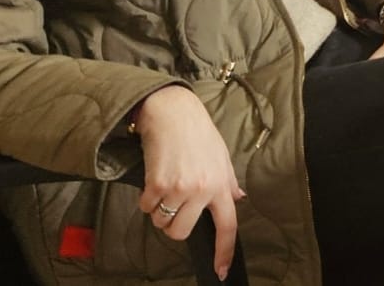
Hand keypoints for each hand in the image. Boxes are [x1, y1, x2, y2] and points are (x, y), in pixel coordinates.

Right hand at [133, 85, 243, 280]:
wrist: (173, 113)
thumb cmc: (198, 133)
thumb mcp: (221, 156)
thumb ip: (228, 182)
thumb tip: (237, 200)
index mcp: (221, 185)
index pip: (227, 225)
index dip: (224, 251)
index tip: (220, 270)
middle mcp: (202, 190)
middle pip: (182, 233)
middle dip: (173, 226)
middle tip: (173, 206)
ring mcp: (180, 188)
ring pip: (161, 222)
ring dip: (158, 211)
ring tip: (165, 186)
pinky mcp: (157, 184)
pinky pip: (145, 208)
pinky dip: (145, 199)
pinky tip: (154, 179)